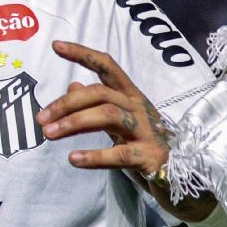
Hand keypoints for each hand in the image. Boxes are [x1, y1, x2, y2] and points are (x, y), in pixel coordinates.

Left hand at [38, 40, 216, 222]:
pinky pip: (121, 154)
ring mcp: (147, 131)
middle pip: (100, 93)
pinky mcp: (151, 157)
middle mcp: (139, 107)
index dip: (83, 53)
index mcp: (131, 95)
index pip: (107, 66)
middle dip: (66, 103)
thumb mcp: (120, 122)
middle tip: (40, 119)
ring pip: (108, 116)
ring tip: (49, 133)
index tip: (56, 46)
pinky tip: (74, 158)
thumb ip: (98, 104)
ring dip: (74, 123)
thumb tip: (72, 85)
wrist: (185, 180)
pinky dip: (95, 156)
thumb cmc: (147, 146)